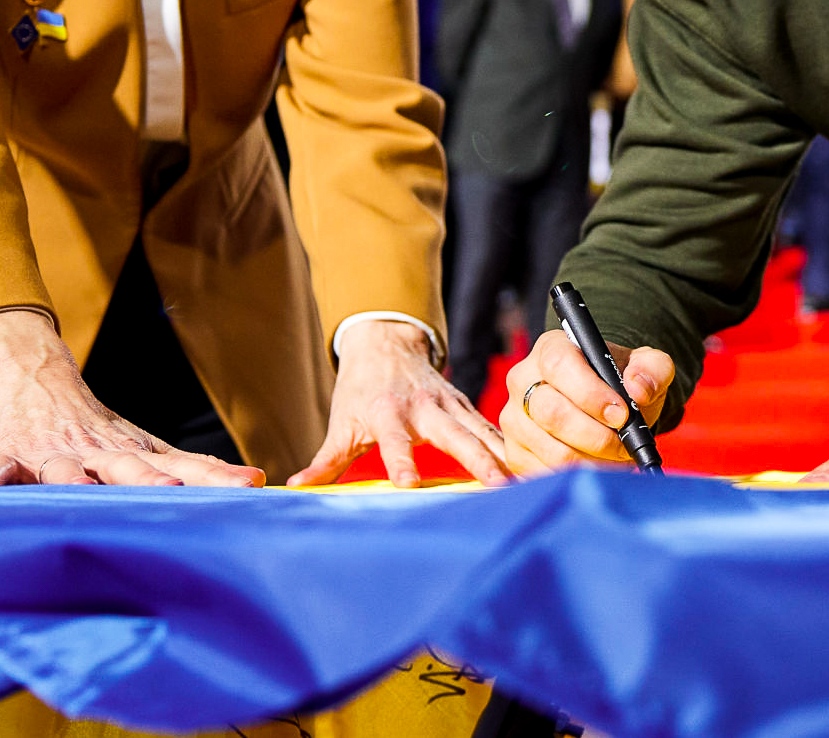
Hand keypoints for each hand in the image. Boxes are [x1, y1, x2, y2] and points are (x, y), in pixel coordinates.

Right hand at [0, 308, 263, 489]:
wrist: (34, 376)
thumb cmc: (96, 430)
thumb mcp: (145, 446)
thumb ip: (192, 467)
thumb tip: (252, 481)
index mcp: (134, 455)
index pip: (183, 466)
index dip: (214, 477)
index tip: (249, 484)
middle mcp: (99, 454)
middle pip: (129, 467)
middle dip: (150, 480)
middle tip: (174, 488)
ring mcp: (53, 454)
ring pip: (62, 469)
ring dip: (71, 479)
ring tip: (78, 488)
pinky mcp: (11, 456)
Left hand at [289, 320, 509, 486]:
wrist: (386, 341)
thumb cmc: (360, 388)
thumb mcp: (341, 421)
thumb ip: (326, 459)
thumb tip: (297, 487)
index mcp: (388, 412)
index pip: (395, 441)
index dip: (400, 462)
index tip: (408, 485)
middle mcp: (424, 407)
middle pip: (455, 435)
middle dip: (477, 460)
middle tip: (497, 485)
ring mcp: (450, 405)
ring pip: (482, 432)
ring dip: (504, 456)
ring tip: (526, 482)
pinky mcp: (466, 407)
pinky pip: (492, 430)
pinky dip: (511, 448)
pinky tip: (532, 469)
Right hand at [497, 328, 673, 475]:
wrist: (605, 405)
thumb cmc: (622, 382)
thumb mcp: (647, 366)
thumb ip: (651, 370)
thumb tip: (638, 389)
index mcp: (551, 348)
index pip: (559, 366)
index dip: (591, 394)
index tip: (621, 415)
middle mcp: (523, 380)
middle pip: (551, 413)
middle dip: (596, 436)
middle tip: (623, 444)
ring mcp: (514, 418)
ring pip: (551, 449)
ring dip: (592, 460)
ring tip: (614, 455)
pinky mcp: (514, 452)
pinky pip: (545, 472)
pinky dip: (577, 475)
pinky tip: (595, 465)